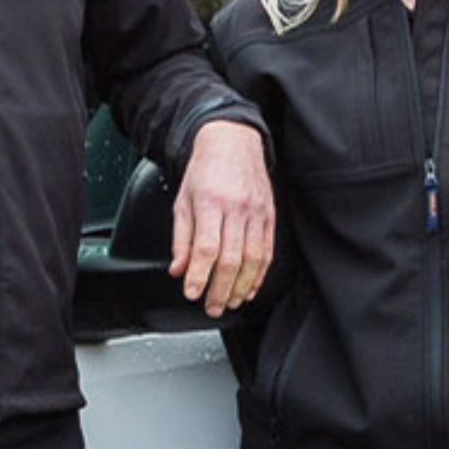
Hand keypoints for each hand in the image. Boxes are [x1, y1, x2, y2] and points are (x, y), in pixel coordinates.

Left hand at [170, 120, 272, 317]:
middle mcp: (236, 208)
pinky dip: (261, 273)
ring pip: (253, 259)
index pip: (206, 248)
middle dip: (221, 289)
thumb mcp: (182, 200)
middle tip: (212, 307)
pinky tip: (251, 287)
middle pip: (231, 259)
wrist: (233, 141)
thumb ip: (181, 238)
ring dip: (242, 287)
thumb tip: (179, 270)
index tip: (192, 293)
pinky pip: (268, 250)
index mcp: (210, 202)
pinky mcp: (270, 215)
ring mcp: (257, 212)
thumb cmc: (205, 169)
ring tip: (231, 302)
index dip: (199, 275)